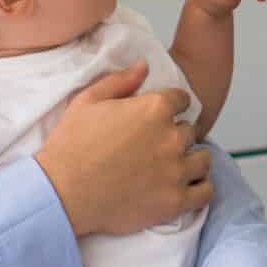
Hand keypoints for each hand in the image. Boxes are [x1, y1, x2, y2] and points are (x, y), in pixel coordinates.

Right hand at [34, 60, 208, 236]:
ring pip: (203, 159)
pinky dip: (199, 188)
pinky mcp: (175, 201)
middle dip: (175, 135)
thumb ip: (120, 80)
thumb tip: (144, 65)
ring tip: (174, 165)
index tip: (160, 117)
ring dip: (191, 159)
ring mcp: (176, 171)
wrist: (61, 193)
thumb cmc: (70, 146)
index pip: (182, 100)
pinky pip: (205, 191)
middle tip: (155, 146)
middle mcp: (171, 137)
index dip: (171, 106)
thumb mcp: (87, 101)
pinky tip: (186, 186)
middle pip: (189, 130)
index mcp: (154, 109)